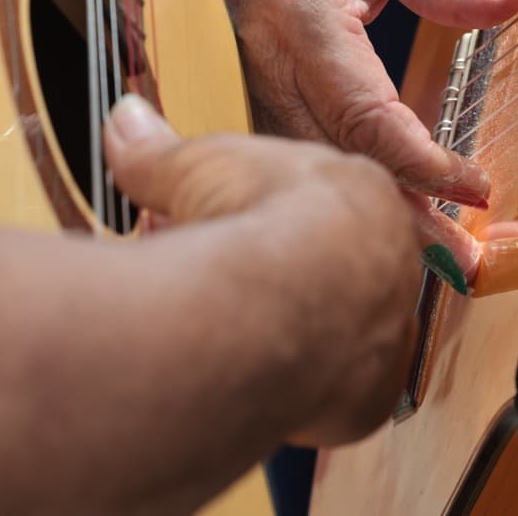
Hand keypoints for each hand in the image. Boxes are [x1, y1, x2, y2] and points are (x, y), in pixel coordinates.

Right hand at [103, 95, 421, 442]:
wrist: (284, 300)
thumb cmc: (255, 219)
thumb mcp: (196, 167)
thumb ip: (160, 151)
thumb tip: (126, 122)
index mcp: (364, 197)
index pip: (323, 206)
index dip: (266, 217)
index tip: (225, 229)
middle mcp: (391, 265)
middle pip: (334, 271)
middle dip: (278, 276)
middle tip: (221, 282)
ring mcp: (389, 331)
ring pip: (341, 333)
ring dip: (291, 334)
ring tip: (230, 336)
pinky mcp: (372, 394)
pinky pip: (338, 396)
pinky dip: (300, 392)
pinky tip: (256, 384)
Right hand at [182, 0, 517, 279]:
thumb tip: (513, 1)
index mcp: (303, 29)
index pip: (367, 119)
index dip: (422, 164)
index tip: (475, 188)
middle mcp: (267, 70)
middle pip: (337, 164)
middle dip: (400, 217)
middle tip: (461, 262)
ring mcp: (249, 88)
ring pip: (308, 172)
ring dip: (367, 215)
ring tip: (431, 257)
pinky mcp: (247, 95)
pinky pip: (289, 158)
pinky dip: (333, 191)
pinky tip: (369, 220)